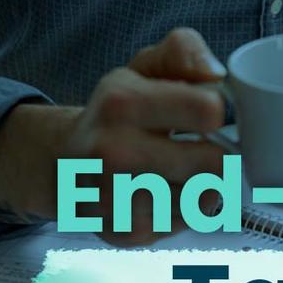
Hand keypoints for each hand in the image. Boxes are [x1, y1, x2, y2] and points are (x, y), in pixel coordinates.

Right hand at [0, 28, 226, 245]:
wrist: (64, 164)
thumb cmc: (116, 115)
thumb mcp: (142, 68)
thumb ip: (182, 51)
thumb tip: (215, 73)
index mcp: (122, 104)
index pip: (207, 110)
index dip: (219, 111)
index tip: (209, 113)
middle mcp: (114, 154)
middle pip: (215, 163)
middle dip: (214, 153)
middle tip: (197, 147)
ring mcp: (118, 199)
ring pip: (206, 198)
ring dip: (202, 185)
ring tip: (177, 170)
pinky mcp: (128, 232)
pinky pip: (188, 222)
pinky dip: (185, 209)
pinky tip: (165, 193)